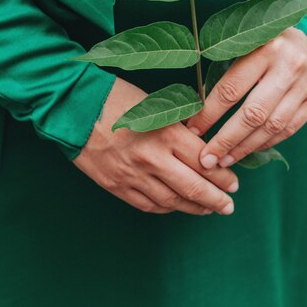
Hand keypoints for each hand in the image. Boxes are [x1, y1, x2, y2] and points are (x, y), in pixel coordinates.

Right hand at [73, 76, 238, 214]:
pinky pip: (147, 204)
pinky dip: (167, 208)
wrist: (72, 106)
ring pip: (172, 200)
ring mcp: (132, 175)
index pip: (203, 160)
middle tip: (229, 205)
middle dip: (216, 199)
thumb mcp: (153, 102)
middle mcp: (151, 157)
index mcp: (164, 132)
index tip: (233, 182)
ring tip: (208, 209)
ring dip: (194, 207)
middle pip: (193, 186)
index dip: (222, 174)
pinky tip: (177, 206)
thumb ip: (178, 123)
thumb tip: (202, 140)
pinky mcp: (116, 185)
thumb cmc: (115, 96)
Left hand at [186, 27, 306, 168]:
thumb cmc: (262, 40)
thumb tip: (197, 109)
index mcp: (264, 47)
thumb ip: (224, 71)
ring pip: (273, 126)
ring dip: (246, 147)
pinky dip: (268, 142)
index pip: (231, 89)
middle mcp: (290, 64)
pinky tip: (249, 149)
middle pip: (253, 113)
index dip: (209, 114)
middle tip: (208, 159)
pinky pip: (290, 127)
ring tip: (225, 159)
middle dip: (226, 140)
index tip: (193, 131)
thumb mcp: (242, 43)